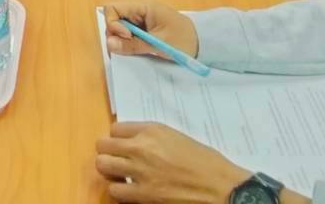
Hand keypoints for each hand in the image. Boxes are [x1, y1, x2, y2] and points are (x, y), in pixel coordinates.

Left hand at [96, 122, 250, 202]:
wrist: (222, 188)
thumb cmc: (206, 162)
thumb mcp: (177, 137)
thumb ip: (153, 137)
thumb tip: (136, 142)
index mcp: (151, 130)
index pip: (115, 128)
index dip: (119, 139)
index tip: (124, 146)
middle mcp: (140, 148)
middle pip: (102, 145)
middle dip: (109, 153)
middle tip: (119, 161)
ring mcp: (139, 172)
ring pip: (102, 166)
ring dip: (111, 172)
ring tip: (122, 177)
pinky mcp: (142, 196)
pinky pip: (115, 191)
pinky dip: (120, 192)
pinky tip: (131, 192)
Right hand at [102, 0, 198, 59]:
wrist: (203, 44)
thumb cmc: (183, 40)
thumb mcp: (158, 44)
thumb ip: (133, 45)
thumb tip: (109, 45)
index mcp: (143, 6)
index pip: (113, 8)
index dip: (113, 24)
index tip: (127, 37)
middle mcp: (138, 9)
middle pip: (114, 18)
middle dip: (116, 34)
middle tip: (129, 48)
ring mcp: (140, 18)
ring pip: (119, 27)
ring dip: (122, 39)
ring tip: (136, 50)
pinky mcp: (143, 27)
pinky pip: (128, 32)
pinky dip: (129, 42)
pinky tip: (138, 49)